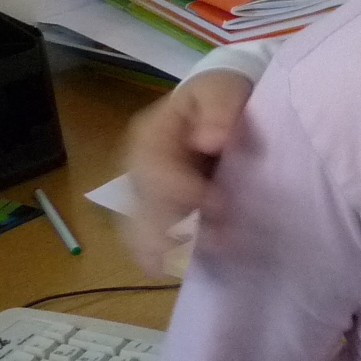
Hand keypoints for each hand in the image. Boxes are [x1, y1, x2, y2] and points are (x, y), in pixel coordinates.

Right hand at [118, 69, 254, 276]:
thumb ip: (221, 110)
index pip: (156, 168)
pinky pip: (143, 235)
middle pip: (144, 204)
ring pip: (137, 225)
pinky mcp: (153, 207)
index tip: (219, 204)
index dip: (184, 190)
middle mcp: (136, 165)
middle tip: (214, 247)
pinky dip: (155, 254)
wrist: (217, 103)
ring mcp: (141, 188)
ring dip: (164, 247)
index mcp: (150, 135)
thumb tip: (211, 140)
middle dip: (176, 229)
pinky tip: (168, 270)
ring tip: (188, 266)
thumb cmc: (222, 95)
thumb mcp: (225, 90)